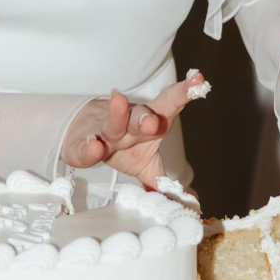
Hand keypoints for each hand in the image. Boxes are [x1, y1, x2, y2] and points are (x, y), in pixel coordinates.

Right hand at [60, 72, 203, 186]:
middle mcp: (128, 126)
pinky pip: (84, 148)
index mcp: (148, 126)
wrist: (84, 138)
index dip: (183, 93)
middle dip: (146, 117)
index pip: (168, 105)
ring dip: (117, 114)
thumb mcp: (147, 165)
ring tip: (119, 100)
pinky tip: (93, 145)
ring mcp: (105, 133)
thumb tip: (185, 199)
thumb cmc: (124, 148)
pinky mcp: (81, 146)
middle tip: (152, 121)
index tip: (198, 80)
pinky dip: (88, 148)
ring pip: (113, 123)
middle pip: (140, 116)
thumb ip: (162, 180)